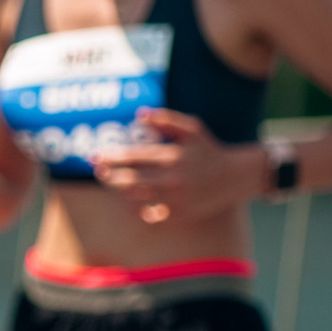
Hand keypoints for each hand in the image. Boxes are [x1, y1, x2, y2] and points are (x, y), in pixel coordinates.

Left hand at [91, 109, 256, 224]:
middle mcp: (172, 178)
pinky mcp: (182, 213)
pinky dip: (141, 211)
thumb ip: (166, 119)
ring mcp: (176, 198)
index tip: (95, 157)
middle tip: (99, 172)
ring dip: (122, 191)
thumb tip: (139, 115)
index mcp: (172, 156)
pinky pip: (153, 215)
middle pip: (131, 179)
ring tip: (114, 184)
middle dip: (111, 176)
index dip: (112, 157)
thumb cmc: (210, 149)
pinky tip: (133, 206)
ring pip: (139, 198)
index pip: (134, 156)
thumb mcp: (192, 128)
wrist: (236, 176)